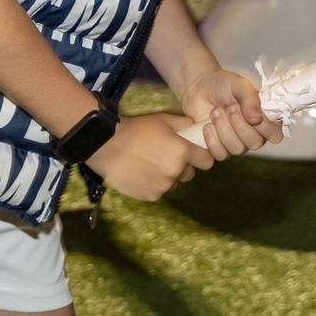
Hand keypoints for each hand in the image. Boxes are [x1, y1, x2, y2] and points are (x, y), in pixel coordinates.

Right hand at [85, 112, 213, 200]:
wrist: (108, 145)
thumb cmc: (137, 129)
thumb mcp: (164, 119)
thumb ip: (185, 125)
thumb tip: (197, 129)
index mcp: (183, 152)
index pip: (207, 161)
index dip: (201, 156)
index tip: (193, 153)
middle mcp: (176, 172)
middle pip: (189, 173)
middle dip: (182, 166)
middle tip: (164, 155)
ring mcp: (163, 186)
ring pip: (173, 182)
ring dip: (166, 175)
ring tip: (148, 163)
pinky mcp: (150, 196)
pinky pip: (158, 190)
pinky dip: (153, 184)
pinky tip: (140, 172)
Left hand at [179, 66, 280, 159]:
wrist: (199, 87)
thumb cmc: (224, 85)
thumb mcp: (240, 85)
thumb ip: (250, 98)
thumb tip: (257, 118)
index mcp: (265, 119)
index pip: (275, 135)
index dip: (265, 128)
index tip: (250, 113)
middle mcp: (253, 134)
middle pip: (255, 143)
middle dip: (240, 125)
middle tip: (229, 107)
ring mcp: (236, 143)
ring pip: (237, 149)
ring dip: (224, 129)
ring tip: (215, 112)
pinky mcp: (219, 148)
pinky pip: (220, 155)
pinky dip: (212, 141)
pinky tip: (206, 126)